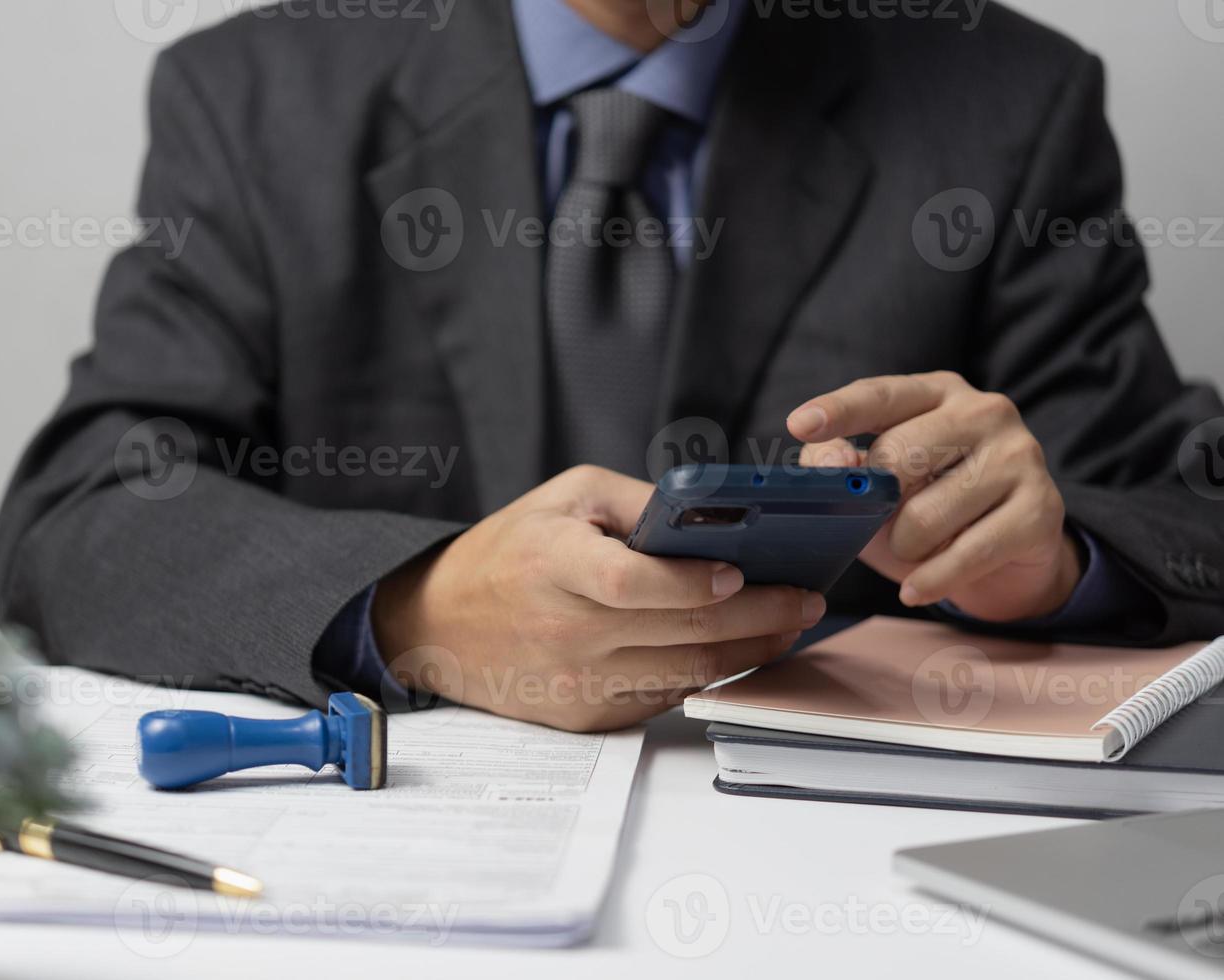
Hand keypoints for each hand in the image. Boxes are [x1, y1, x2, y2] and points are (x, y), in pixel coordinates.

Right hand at [371, 465, 825, 731]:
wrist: (439, 624)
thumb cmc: (510, 549)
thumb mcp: (565, 496)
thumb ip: (639, 502)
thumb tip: (719, 519)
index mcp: (552, 563)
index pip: (629, 581)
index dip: (689, 582)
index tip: (739, 573)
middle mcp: (563, 629)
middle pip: (681, 633)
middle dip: (761, 617)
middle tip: (808, 600)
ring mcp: (575, 681)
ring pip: (688, 674)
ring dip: (751, 651)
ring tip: (789, 624)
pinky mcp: (585, 715)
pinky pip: (665, 696)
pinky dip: (710, 674)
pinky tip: (738, 650)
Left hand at [788, 371, 1081, 621]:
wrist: (1007, 556)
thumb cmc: (926, 507)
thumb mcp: (873, 485)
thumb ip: (840, 466)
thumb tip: (833, 461)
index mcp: (938, 392)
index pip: (881, 395)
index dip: (839, 411)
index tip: (799, 425)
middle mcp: (985, 412)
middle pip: (900, 456)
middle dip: (876, 503)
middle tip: (879, 523)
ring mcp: (1020, 456)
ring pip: (928, 514)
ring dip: (905, 547)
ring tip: (911, 551)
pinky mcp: (1042, 508)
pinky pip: (968, 553)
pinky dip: (932, 579)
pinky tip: (916, 589)